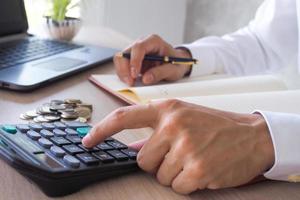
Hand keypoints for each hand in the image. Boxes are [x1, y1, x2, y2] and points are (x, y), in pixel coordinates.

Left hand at [82, 100, 274, 193]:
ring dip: (174, 173)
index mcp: (168, 109)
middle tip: (179, 154)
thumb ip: (155, 131)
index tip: (87, 141)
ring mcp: (186, 147)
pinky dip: (186, 183)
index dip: (101, 130)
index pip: (124, 117)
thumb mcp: (185, 117)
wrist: (252, 136)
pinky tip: (202, 170)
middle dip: (156, 162)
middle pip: (141, 159)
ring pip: (158, 175)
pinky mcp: (197, 170)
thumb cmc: (216, 125)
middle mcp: (174, 125)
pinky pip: (176, 187)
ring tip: (194, 159)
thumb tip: (131, 146)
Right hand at [113, 34, 191, 85]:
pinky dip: (124, 75)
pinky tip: (131, 81)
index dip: (134, 61)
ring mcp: (135, 52)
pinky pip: (122, 66)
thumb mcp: (174, 70)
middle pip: (125, 53)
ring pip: (121, 60)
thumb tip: (146, 79)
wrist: (177, 64)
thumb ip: (161, 73)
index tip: (135, 74)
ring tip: (131, 83)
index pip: (138, 47)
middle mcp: (142, 44)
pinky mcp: (132, 61)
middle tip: (130, 82)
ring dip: (122, 72)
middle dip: (124, 69)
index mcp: (153, 41)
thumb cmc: (176, 63)